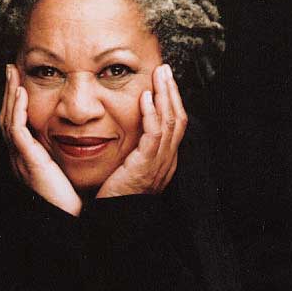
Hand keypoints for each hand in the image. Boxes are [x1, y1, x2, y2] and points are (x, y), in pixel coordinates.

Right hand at [0, 64, 81, 215]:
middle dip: (9, 92)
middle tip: (10, 69)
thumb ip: (64, 152)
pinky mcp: (28, 161)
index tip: (21, 81)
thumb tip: (80, 134)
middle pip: (8, 117)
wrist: (67, 218)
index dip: (17, 102)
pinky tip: (22, 94)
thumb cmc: (70, 197)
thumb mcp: (64, 168)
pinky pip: (18, 132)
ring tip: (13, 74)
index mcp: (27, 157)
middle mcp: (20, 156)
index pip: (17, 123)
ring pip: (9, 120)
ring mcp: (21, 159)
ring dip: (11, 95)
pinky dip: (18, 111)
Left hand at [96, 64, 186, 198]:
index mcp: (165, 161)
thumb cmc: (116, 195)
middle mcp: (167, 161)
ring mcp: (159, 164)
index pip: (174, 126)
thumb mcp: (129, 168)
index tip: (163, 83)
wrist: (114, 220)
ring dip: (165, 96)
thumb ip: (134, 150)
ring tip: (160, 75)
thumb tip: (128, 129)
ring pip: (170, 123)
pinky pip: (154, 135)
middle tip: (165, 70)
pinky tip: (147, 98)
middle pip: (177, 120)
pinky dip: (152, 114)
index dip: (171, 102)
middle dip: (172, 92)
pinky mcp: (146, 166)